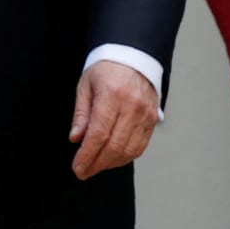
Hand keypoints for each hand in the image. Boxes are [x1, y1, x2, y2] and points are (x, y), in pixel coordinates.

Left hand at [69, 59, 160, 179]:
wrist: (134, 56)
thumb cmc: (107, 69)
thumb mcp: (86, 85)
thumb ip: (81, 114)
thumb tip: (76, 139)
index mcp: (112, 95)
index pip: (99, 134)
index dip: (87, 155)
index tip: (78, 167)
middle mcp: (132, 107)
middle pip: (114, 145)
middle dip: (97, 163)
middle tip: (84, 172)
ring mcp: (145, 114)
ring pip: (129, 150)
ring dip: (111, 163)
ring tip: (96, 167)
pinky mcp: (153, 120)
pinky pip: (140, 146)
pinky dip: (126, 157)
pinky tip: (113, 159)